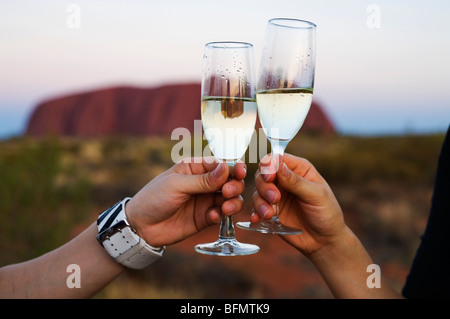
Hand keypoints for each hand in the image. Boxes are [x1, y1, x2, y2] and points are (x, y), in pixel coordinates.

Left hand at [125, 157, 245, 246]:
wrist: (141, 227)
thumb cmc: (154, 198)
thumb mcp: (177, 185)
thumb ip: (203, 180)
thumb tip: (226, 167)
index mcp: (195, 168)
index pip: (220, 165)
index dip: (232, 168)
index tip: (240, 173)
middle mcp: (203, 183)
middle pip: (230, 181)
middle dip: (234, 186)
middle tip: (227, 193)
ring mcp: (205, 200)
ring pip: (230, 199)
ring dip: (233, 202)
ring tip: (225, 208)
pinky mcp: (205, 218)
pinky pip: (221, 215)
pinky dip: (221, 216)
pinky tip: (211, 217)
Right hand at [251, 153, 346, 255]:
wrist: (324, 241)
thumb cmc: (327, 214)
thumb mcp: (316, 195)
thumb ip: (296, 181)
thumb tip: (277, 164)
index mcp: (299, 169)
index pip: (277, 159)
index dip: (269, 165)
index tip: (269, 177)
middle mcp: (284, 179)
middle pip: (262, 173)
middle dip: (264, 186)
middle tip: (274, 198)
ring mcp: (276, 195)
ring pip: (257, 191)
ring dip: (260, 202)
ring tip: (269, 214)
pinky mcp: (270, 210)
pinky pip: (256, 208)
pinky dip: (255, 213)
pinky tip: (258, 219)